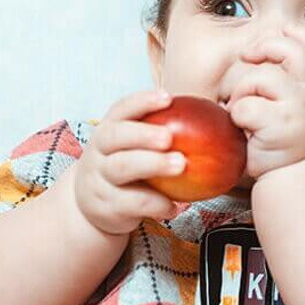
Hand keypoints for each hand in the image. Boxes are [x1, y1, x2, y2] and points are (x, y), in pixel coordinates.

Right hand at [74, 90, 185, 234]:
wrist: (93, 206)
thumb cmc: (127, 168)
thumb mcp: (133, 149)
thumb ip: (160, 134)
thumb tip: (211, 120)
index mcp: (109, 130)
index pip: (121, 109)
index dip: (143, 101)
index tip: (168, 97)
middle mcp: (99, 151)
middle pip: (116, 136)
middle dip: (143, 134)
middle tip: (169, 137)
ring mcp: (99, 179)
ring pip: (121, 168)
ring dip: (153, 164)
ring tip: (180, 165)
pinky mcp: (106, 207)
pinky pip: (131, 203)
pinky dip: (155, 203)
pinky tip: (173, 206)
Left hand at [227, 24, 304, 179]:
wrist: (292, 179)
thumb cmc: (284, 141)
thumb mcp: (294, 108)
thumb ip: (287, 82)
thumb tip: (255, 49)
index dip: (301, 35)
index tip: (284, 30)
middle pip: (289, 51)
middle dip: (263, 47)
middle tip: (247, 56)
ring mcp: (299, 108)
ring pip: (257, 78)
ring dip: (240, 93)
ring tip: (242, 112)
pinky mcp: (280, 125)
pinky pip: (244, 108)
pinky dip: (235, 118)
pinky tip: (243, 131)